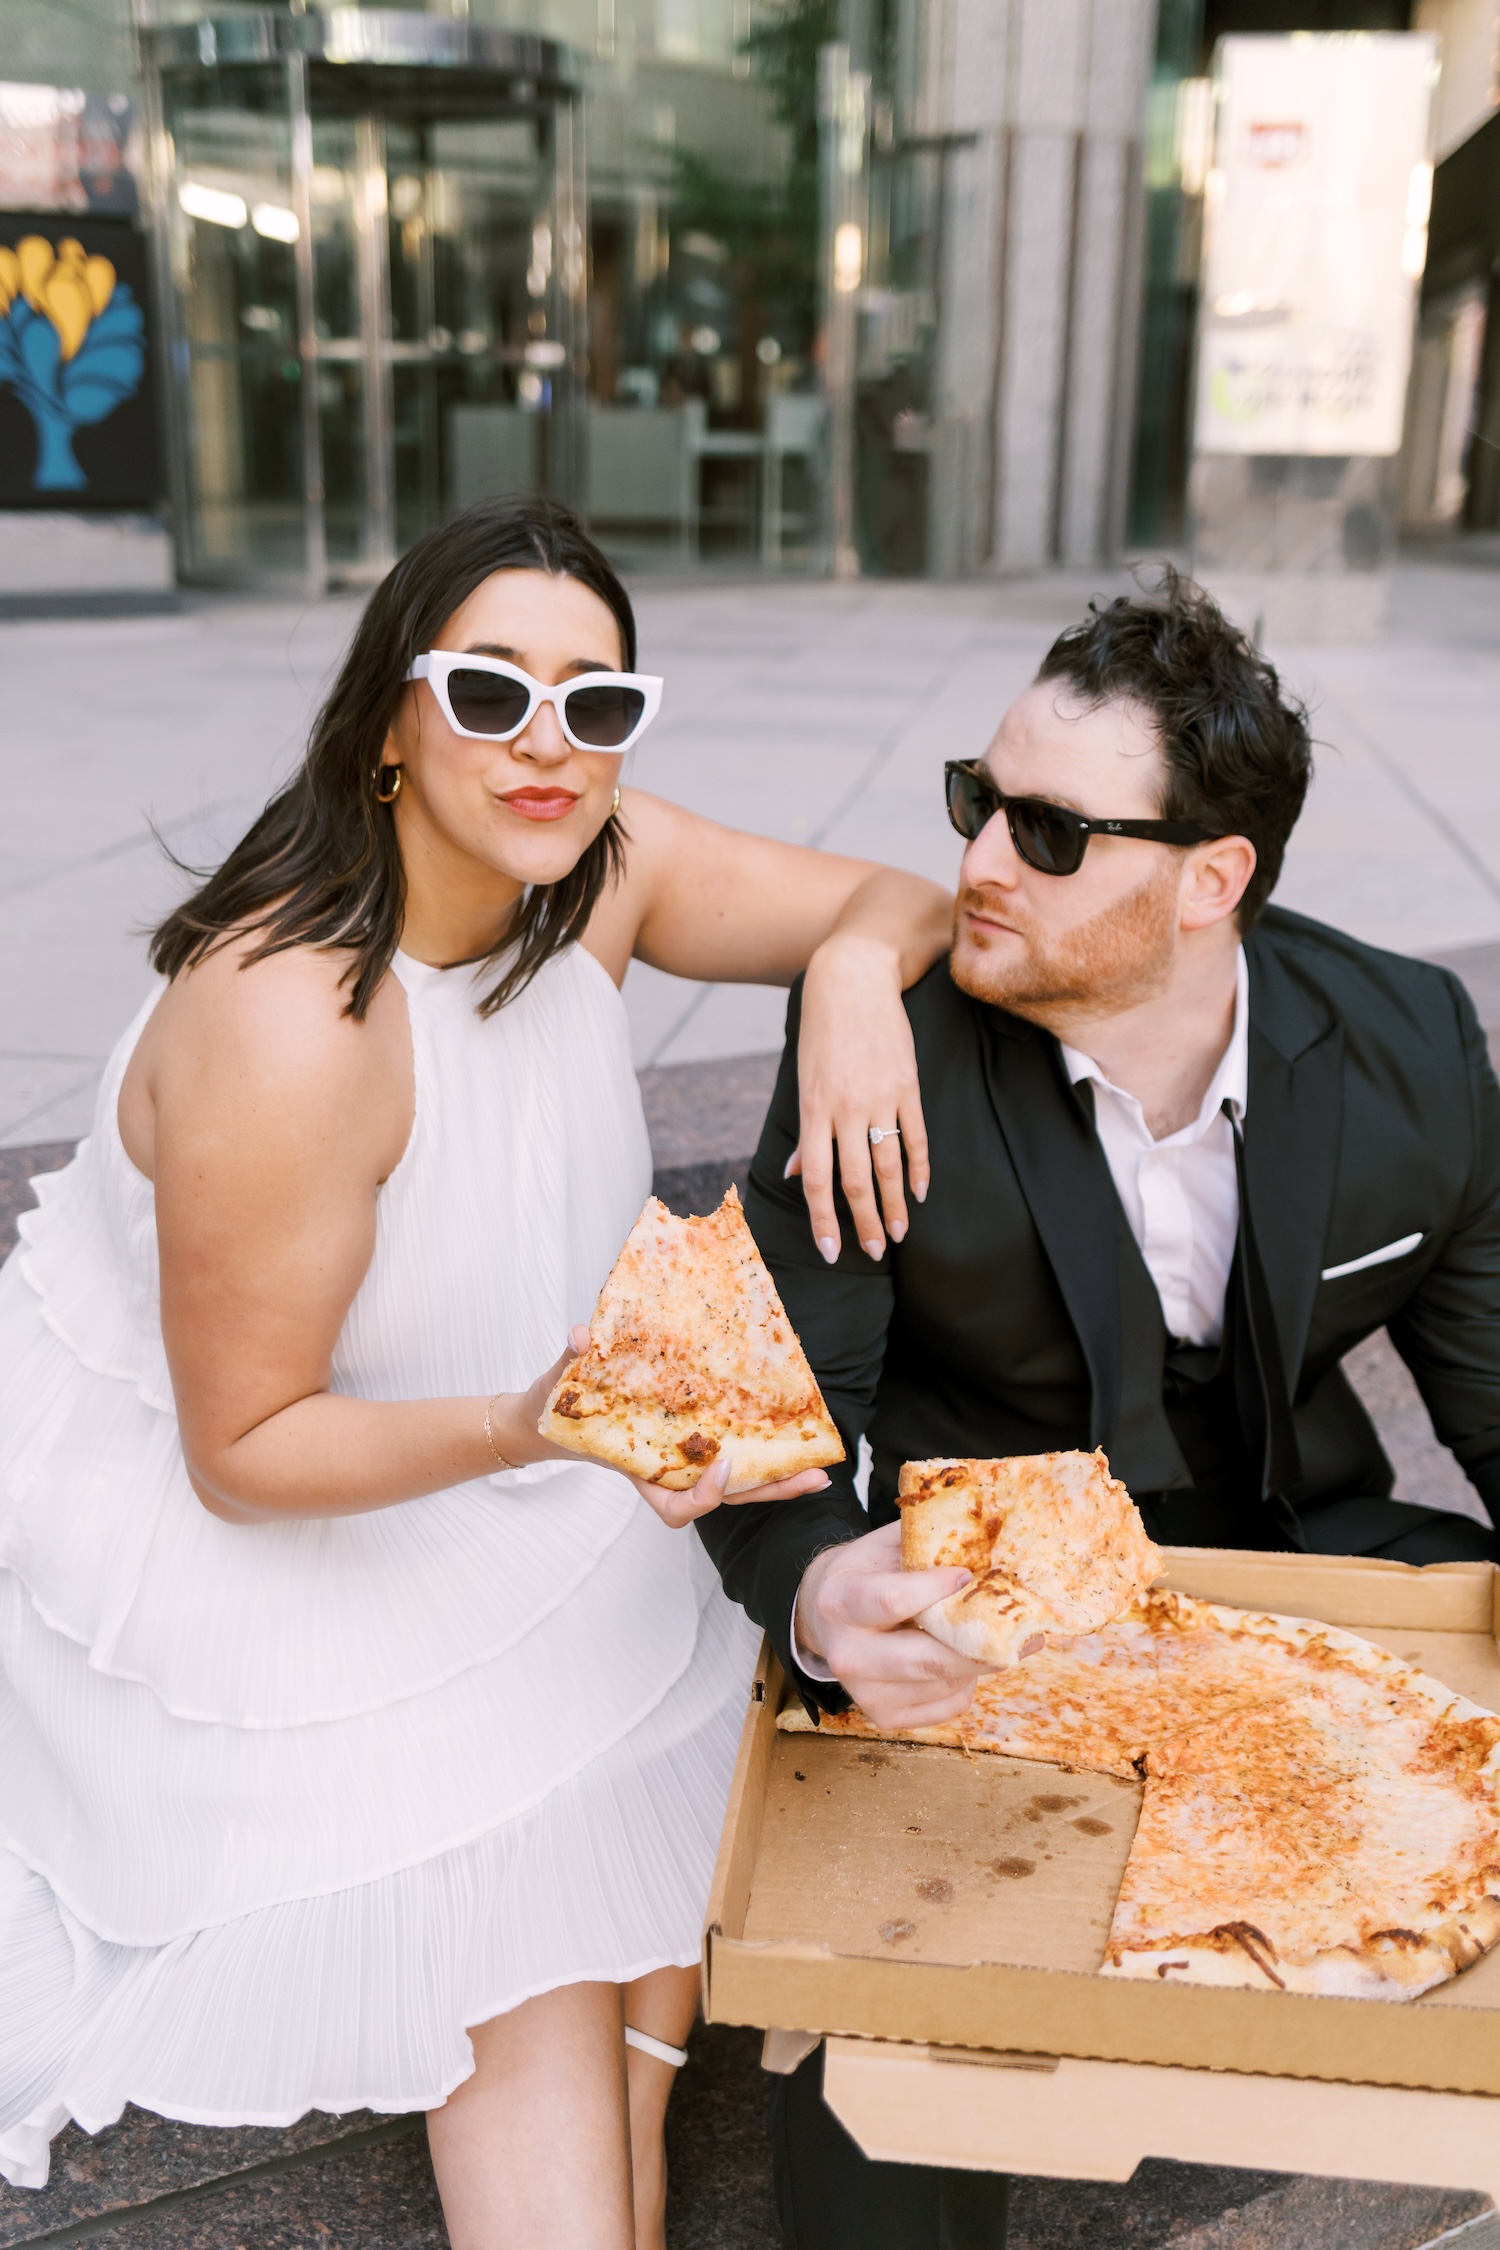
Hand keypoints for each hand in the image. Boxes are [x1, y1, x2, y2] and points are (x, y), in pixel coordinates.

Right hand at [508, 1330, 832, 1531]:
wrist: (551, 1412)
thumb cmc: (554, 1404)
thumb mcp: (556, 1384)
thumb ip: (569, 1362)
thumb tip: (580, 1337)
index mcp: (639, 1471)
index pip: (676, 1507)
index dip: (703, 1496)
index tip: (723, 1464)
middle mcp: (668, 1472)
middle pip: (726, 1499)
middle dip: (770, 1491)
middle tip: (813, 1477)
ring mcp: (685, 1461)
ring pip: (739, 1483)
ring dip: (780, 1478)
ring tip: (820, 1468)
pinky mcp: (696, 1440)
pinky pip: (736, 1452)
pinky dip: (766, 1450)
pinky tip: (793, 1433)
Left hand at [790, 931, 930, 1263]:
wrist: (853, 978)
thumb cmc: (822, 1030)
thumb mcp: (803, 1077)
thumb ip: (805, 1129)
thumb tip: (797, 1173)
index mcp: (814, 1108)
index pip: (817, 1179)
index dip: (824, 1219)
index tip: (831, 1251)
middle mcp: (846, 1108)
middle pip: (855, 1180)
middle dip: (864, 1223)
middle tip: (873, 1254)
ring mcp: (880, 1097)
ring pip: (889, 1165)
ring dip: (895, 1204)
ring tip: (900, 1233)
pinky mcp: (908, 1084)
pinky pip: (916, 1135)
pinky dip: (920, 1167)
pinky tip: (921, 1192)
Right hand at [794, 1520, 988, 1727]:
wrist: (823, 1616)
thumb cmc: (866, 1573)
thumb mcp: (884, 1546)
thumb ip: (927, 1543)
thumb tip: (988, 1543)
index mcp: (841, 1602)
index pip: (894, 1600)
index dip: (938, 1589)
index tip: (970, 1576)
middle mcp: (847, 1655)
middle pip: (928, 1658)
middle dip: (981, 1643)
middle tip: (1022, 1626)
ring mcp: (865, 1693)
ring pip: (946, 1683)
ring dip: (981, 1660)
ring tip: (1002, 1636)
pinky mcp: (886, 1718)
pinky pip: (949, 1704)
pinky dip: (969, 1682)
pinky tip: (965, 1658)